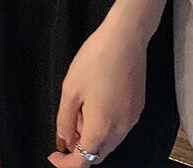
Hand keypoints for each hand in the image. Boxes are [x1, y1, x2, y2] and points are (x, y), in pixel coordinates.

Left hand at [47, 17, 149, 165]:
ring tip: (80, 108)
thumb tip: (65, 140)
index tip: (54, 155)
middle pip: (98, 153)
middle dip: (80, 148)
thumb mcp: (70, 89)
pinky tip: (96, 101)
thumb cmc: (95, 60)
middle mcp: (121, 130)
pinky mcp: (138, 107)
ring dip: (93, 135)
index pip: (83, 162)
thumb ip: (65, 120)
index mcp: (101, 128)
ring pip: (110, 141)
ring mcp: (132, 119)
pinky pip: (119, 127)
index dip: (66, 164)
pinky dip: (105, 125)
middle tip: (67, 126)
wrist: (126, 37)